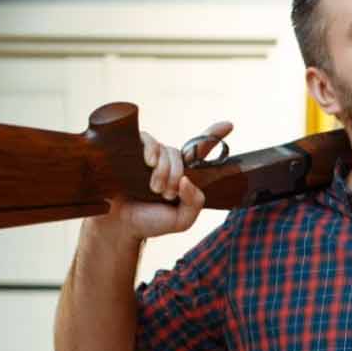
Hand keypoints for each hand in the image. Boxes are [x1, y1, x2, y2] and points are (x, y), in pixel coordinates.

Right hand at [92, 120, 232, 241]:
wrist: (122, 225)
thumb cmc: (152, 222)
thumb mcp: (182, 219)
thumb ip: (194, 201)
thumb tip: (187, 179)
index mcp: (184, 176)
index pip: (201, 152)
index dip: (214, 136)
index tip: (229, 124)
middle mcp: (169, 163)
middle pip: (182, 155)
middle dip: (176, 175)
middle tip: (166, 194)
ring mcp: (151, 157)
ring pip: (166, 150)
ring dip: (163, 170)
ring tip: (154, 189)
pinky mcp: (133, 152)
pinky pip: (148, 140)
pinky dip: (151, 150)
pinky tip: (148, 163)